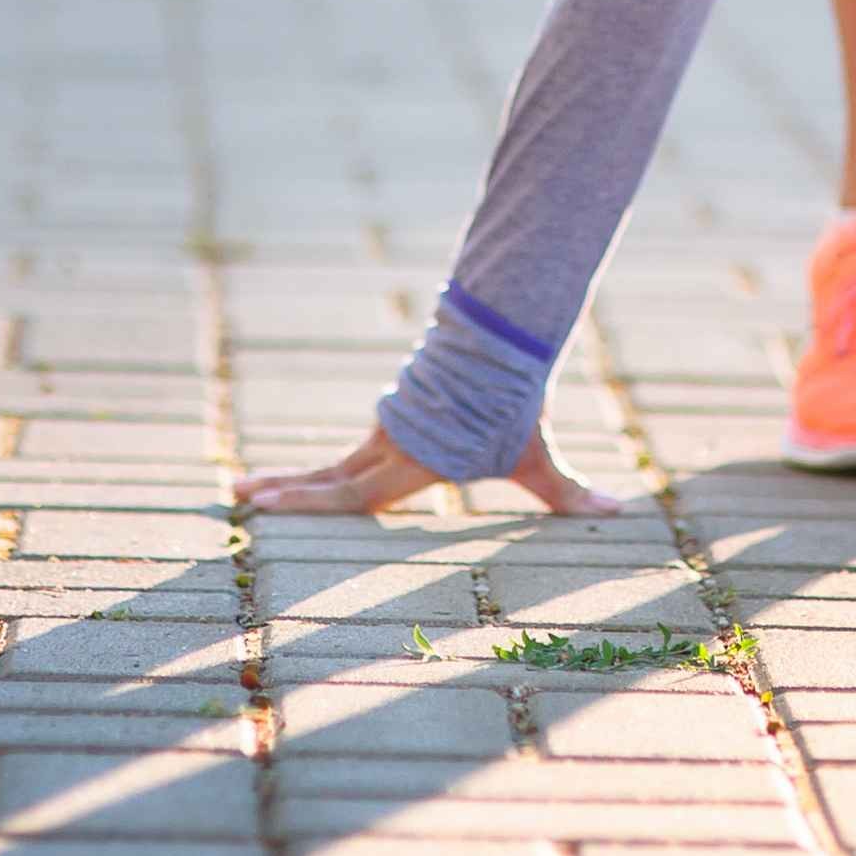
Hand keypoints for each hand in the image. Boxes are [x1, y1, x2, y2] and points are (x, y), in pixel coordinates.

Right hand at [235, 423, 622, 518]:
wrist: (502, 342)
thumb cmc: (517, 404)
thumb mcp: (539, 456)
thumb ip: (570, 491)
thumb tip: (619, 512)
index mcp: (414, 462)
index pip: (353, 492)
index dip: (310, 502)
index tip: (268, 506)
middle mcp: (390, 447)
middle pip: (327, 477)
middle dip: (283, 491)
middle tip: (236, 495)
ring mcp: (386, 431)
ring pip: (332, 463)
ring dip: (293, 479)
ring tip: (247, 489)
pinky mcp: (392, 422)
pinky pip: (351, 453)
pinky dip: (321, 470)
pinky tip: (298, 482)